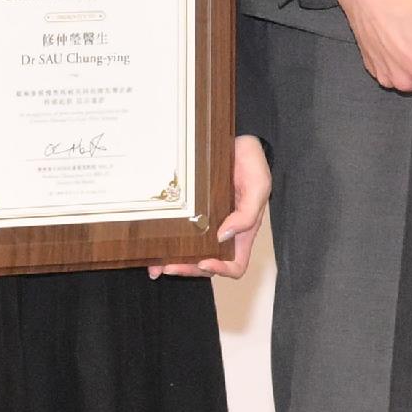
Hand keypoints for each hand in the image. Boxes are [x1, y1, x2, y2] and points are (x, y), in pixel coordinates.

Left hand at [150, 135, 271, 278]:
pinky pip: (179, 236)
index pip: (235, 264)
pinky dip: (166, 246)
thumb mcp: (258, 187)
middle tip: (169, 266)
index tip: (204, 261)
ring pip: (190, 255)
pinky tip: (154, 250)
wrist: (237, 141)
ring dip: (174, 264)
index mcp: (242, 231)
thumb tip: (224, 235)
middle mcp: (223, 233)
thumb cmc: (252, 164)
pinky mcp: (191, 214)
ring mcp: (206, 225)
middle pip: (207, 265)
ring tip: (156, 265)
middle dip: (189, 269)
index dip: (221, 269)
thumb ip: (247, 214)